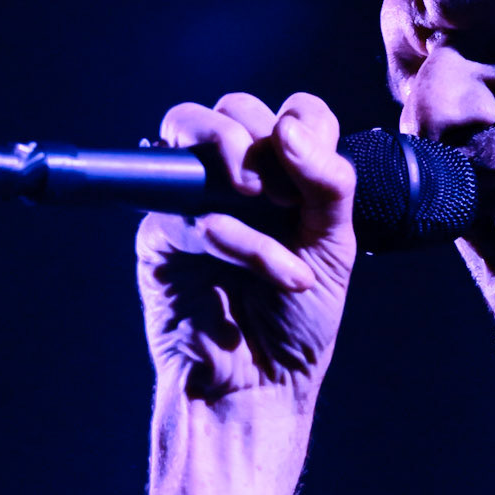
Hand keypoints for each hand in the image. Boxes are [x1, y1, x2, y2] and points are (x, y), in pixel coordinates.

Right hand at [136, 90, 356, 403]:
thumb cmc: (297, 321)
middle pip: (232, 108)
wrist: (263, 386)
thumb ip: (328, 182)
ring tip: (273, 207)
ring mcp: (190, 202)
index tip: (315, 176)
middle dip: (260, 137)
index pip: (292, 112)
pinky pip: (192, 211)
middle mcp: (234, 182)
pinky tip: (280, 275)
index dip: (305, 124)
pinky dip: (244, 242)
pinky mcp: (159, 236)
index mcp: (282, 178)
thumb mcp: (334, 246)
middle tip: (287, 196)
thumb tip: (289, 128)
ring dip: (237, 155)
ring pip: (188, 130)